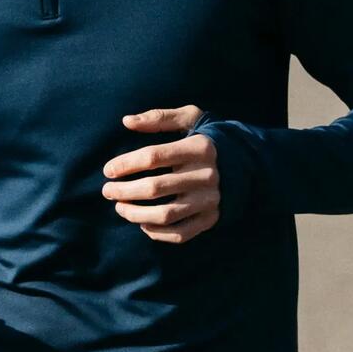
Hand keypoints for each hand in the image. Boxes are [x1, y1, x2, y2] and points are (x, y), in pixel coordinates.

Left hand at [102, 105, 219, 242]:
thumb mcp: (190, 118)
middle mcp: (205, 176)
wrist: (246, 163)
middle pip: (155, 188)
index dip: (126, 164)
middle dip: (124, 191)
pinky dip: (157, 233)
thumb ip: (159, 118)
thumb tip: (127, 122)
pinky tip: (143, 224)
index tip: (108, 170)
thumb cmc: (207, 139)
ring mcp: (210, 200)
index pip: (154, 157)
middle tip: (107, 191)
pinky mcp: (211, 218)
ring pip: (165, 214)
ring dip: (136, 215)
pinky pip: (180, 233)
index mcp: (199, 148)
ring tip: (120, 208)